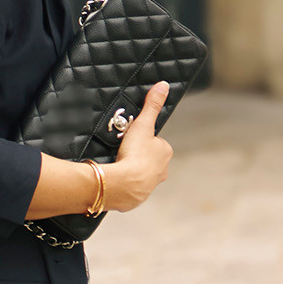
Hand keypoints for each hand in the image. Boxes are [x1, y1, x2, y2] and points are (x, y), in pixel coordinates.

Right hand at [101, 82, 173, 211]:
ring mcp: (150, 185)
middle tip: (123, 151)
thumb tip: (163, 86)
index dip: (142, 139)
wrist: (123, 184)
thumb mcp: (142, 124)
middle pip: (149, 158)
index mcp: (165, 152)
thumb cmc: (135, 155)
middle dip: (137, 155)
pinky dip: (124, 184)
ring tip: (118, 165)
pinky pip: (131, 188)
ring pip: (141, 173)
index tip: (131, 139)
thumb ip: (152, 105)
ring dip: (131, 169)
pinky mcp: (138, 197)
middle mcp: (162, 170)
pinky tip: (116, 178)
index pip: (155, 142)